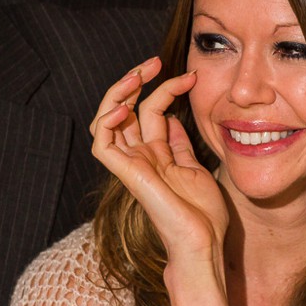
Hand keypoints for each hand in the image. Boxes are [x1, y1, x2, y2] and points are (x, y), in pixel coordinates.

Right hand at [91, 58, 227, 258]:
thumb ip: (181, 145)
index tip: (191, 76)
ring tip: (137, 75)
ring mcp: (132, 164)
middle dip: (136, 81)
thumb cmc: (203, 215)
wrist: (203, 243)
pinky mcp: (127, 174)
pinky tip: (124, 107)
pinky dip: (107, 121)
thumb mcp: (196, 168)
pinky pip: (102, 143)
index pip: (149, 110)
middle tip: (155, 62)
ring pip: (107, 120)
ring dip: (118, 93)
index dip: (165, 88)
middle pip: (125, 109)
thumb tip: (175, 120)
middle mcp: (140, 156)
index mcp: (157, 154)